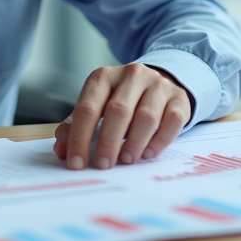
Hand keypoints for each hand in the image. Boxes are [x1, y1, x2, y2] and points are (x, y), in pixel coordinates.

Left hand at [53, 63, 192, 169]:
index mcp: (103, 77)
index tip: (77, 162)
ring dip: (134, 143)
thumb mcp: (97, 105)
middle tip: (103, 165)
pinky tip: (148, 153)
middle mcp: (131, 75)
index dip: (80, 137)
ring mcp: (157, 84)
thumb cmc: (121, 99)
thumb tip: (61, 150)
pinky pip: (172, 121)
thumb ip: (76, 126)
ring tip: (126, 160)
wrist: (159, 81)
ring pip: (146, 116)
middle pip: (118, 111)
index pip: (88, 108)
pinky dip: (159, 141)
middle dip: (108, 142)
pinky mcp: (179, 97)